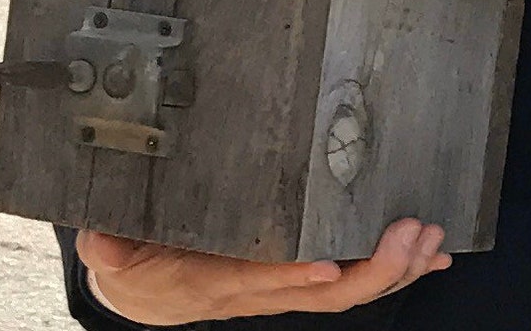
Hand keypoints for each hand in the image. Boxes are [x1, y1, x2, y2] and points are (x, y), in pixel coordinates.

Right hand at [77, 219, 450, 324]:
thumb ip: (111, 244)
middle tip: (412, 235)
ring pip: (347, 291)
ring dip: (394, 270)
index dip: (293, 276)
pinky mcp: (294, 278)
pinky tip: (423, 257)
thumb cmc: (137, 262)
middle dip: (374, 270)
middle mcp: (258, 289)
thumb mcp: (114, 253)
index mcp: (216, 280)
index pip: (260, 279)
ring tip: (431, 241)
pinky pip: (349, 281)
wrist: (146, 291)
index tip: (327, 266)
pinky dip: (389, 270)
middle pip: (324, 294)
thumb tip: (99, 236)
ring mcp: (282, 288)